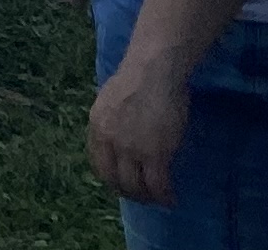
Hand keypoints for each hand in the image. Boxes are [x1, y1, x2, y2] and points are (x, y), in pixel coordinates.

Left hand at [88, 54, 189, 206]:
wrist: (154, 69)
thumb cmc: (139, 78)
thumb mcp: (112, 101)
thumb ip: (113, 123)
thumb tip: (121, 139)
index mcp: (96, 126)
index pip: (99, 164)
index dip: (112, 179)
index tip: (124, 184)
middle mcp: (108, 141)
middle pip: (115, 180)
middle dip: (129, 193)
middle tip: (143, 196)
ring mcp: (130, 149)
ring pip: (136, 187)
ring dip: (147, 198)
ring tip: (158, 199)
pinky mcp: (154, 154)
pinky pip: (157, 185)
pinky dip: (164, 196)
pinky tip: (170, 198)